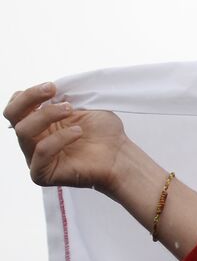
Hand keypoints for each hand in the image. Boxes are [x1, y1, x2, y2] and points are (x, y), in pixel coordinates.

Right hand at [7, 82, 130, 192]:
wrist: (120, 155)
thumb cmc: (104, 132)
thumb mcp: (81, 105)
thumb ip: (59, 97)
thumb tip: (46, 88)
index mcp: (38, 123)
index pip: (17, 106)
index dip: (29, 94)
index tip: (51, 87)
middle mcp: (33, 140)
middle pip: (13, 115)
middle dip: (30, 99)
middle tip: (52, 91)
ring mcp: (35, 157)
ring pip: (23, 131)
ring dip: (46, 115)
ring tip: (70, 111)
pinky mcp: (42, 174)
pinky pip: (40, 152)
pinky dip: (59, 138)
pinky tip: (77, 132)